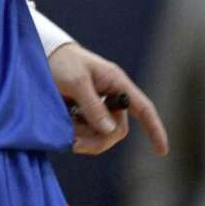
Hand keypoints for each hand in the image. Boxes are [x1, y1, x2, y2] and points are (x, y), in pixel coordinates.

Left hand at [48, 43, 169, 156]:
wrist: (41, 53)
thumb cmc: (61, 61)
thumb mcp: (75, 81)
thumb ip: (93, 105)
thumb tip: (110, 130)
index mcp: (116, 83)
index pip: (143, 108)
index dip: (155, 130)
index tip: (162, 152)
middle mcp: (111, 95)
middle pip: (116, 129)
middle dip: (97, 139)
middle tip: (73, 142)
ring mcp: (99, 104)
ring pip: (102, 133)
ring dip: (85, 137)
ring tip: (65, 131)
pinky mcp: (85, 111)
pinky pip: (88, 131)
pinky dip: (77, 134)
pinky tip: (64, 126)